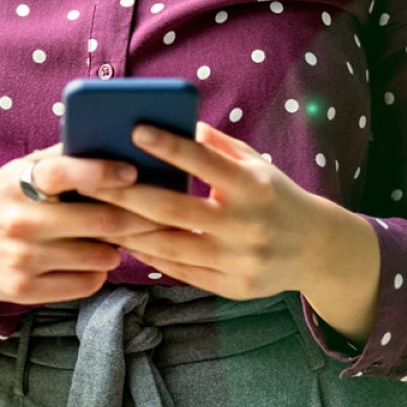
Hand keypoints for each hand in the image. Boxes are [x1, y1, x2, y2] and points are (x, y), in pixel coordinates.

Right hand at [0, 145, 155, 316]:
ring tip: (109, 239)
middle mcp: (20, 220)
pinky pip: (87, 283)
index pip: (66, 172)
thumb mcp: (19, 171)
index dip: (104, 172)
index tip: (133, 172)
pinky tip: (88, 262)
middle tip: (151, 215)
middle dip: (134, 218)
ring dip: (114, 248)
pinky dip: (97, 272)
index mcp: (19, 182)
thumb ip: (60, 158)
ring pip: (101, 256)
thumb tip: (113, 143)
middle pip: (102, 221)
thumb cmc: (2, 201)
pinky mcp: (25, 290)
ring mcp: (22, 258)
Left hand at [101, 122, 378, 330]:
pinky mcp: (232, 287)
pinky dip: (149, 256)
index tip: (134, 129)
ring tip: (95, 212)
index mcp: (253, 187)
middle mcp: (246, 225)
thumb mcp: (256, 163)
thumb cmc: (274, 195)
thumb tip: (174, 119)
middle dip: (126, 194)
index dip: (168, 146)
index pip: (204, 162)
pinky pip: (180, 271)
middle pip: (173, 210)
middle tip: (89, 179)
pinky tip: (124, 239)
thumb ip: (217, 144)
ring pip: (169, 246)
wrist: (317, 249)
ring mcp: (239, 261)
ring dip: (128, 229)